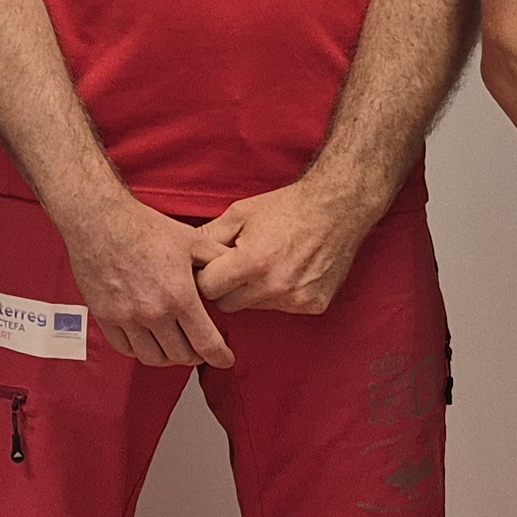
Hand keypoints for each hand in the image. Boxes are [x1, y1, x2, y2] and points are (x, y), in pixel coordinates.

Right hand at [55, 195, 233, 367]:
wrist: (100, 219)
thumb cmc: (142, 227)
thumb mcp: (191, 239)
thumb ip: (217, 260)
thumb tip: (236, 271)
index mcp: (179, 296)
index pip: (206, 343)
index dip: (220, 356)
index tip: (224, 358)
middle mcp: (153, 312)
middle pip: (181, 356)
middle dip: (196, 355)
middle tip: (200, 348)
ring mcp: (127, 317)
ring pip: (153, 358)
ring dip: (168, 357)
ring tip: (174, 346)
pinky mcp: (105, 315)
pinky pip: (125, 348)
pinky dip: (139, 350)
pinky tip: (146, 340)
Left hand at [188, 178, 375, 317]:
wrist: (337, 208)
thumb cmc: (286, 207)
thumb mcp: (240, 213)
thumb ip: (207, 236)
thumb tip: (179, 253)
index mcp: (252, 263)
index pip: (207, 289)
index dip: (203, 276)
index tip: (208, 266)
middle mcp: (274, 286)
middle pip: (227, 304)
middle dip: (224, 287)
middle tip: (234, 265)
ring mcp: (296, 299)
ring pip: (253, 307)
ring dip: (251, 292)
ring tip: (262, 264)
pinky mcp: (313, 306)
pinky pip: (281, 309)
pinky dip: (277, 295)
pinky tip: (285, 271)